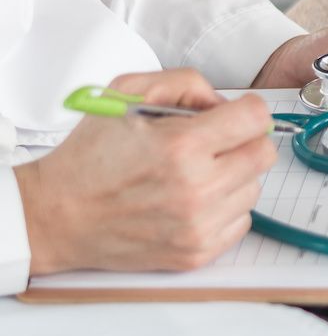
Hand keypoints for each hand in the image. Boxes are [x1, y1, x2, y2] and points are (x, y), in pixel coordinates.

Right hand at [13, 69, 274, 274]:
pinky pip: (241, 221)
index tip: (235, 114)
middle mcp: (195, 189)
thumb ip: (185, 83)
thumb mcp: (126, 94)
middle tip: (216, 142)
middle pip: (263, 154)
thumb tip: (224, 102)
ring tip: (196, 173)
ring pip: (254, 188)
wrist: (55, 216)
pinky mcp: (195, 253)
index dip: (247, 109)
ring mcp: (197, 225)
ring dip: (234, 176)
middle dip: (245, 141)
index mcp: (181, 146)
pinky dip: (225, 208)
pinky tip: (194, 199)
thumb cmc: (89, 156)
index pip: (256, 119)